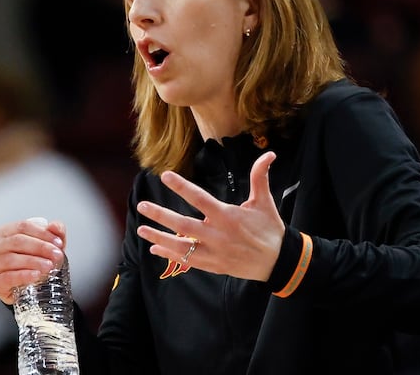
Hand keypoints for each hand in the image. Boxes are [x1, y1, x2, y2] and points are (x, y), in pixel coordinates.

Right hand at [0, 219, 66, 304]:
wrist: (28, 289)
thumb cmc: (34, 264)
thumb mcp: (48, 246)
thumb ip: (55, 233)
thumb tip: (55, 226)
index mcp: (5, 232)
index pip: (22, 226)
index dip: (42, 233)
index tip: (58, 242)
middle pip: (17, 241)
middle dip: (40, 247)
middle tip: (56, 255)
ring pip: (11, 259)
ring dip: (33, 262)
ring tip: (48, 266)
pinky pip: (7, 278)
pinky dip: (23, 276)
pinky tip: (35, 275)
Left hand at [135, 152, 284, 280]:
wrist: (279, 262)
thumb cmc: (270, 230)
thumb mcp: (265, 202)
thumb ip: (260, 177)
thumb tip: (269, 153)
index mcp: (227, 217)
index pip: (200, 199)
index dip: (182, 186)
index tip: (165, 175)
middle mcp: (218, 236)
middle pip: (184, 225)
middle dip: (161, 215)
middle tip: (142, 206)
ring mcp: (214, 253)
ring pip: (181, 247)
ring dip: (159, 238)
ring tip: (141, 229)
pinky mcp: (213, 266)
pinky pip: (187, 261)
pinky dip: (170, 255)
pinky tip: (154, 249)